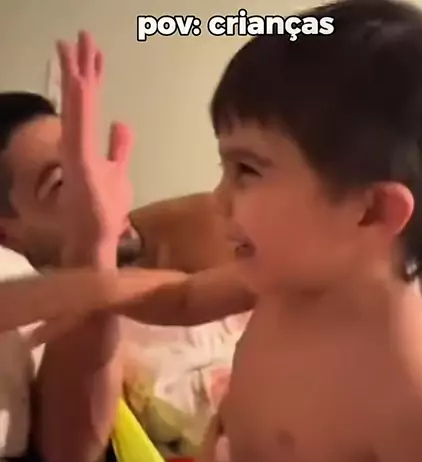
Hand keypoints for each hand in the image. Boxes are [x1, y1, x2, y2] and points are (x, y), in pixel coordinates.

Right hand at [56, 31, 132, 250]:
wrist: (95, 240)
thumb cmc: (104, 211)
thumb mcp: (119, 173)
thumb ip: (118, 148)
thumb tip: (121, 122)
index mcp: (87, 145)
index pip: (89, 105)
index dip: (91, 77)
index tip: (92, 51)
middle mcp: (78, 145)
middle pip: (81, 100)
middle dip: (82, 67)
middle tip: (81, 35)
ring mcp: (77, 154)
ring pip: (77, 108)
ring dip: (76, 76)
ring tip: (73, 46)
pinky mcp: (80, 164)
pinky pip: (79, 127)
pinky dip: (78, 103)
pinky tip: (77, 80)